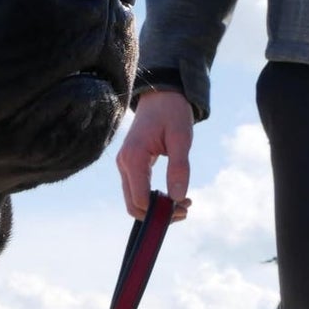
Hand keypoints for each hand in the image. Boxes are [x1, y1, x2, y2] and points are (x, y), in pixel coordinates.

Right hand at [117, 89, 194, 221]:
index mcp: (134, 157)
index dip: (161, 211)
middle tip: (185, 210)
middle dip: (158, 215)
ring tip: (182, 204)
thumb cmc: (172, 112)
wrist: (161, 94)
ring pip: (134, 201)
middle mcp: (124, 164)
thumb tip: (178, 198)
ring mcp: (124, 165)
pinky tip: (172, 195)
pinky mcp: (130, 166)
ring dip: (156, 209)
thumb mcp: (181, 138)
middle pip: (133, 206)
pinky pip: (137, 191)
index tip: (185, 208)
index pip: (140, 199)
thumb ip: (179, 168)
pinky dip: (152, 199)